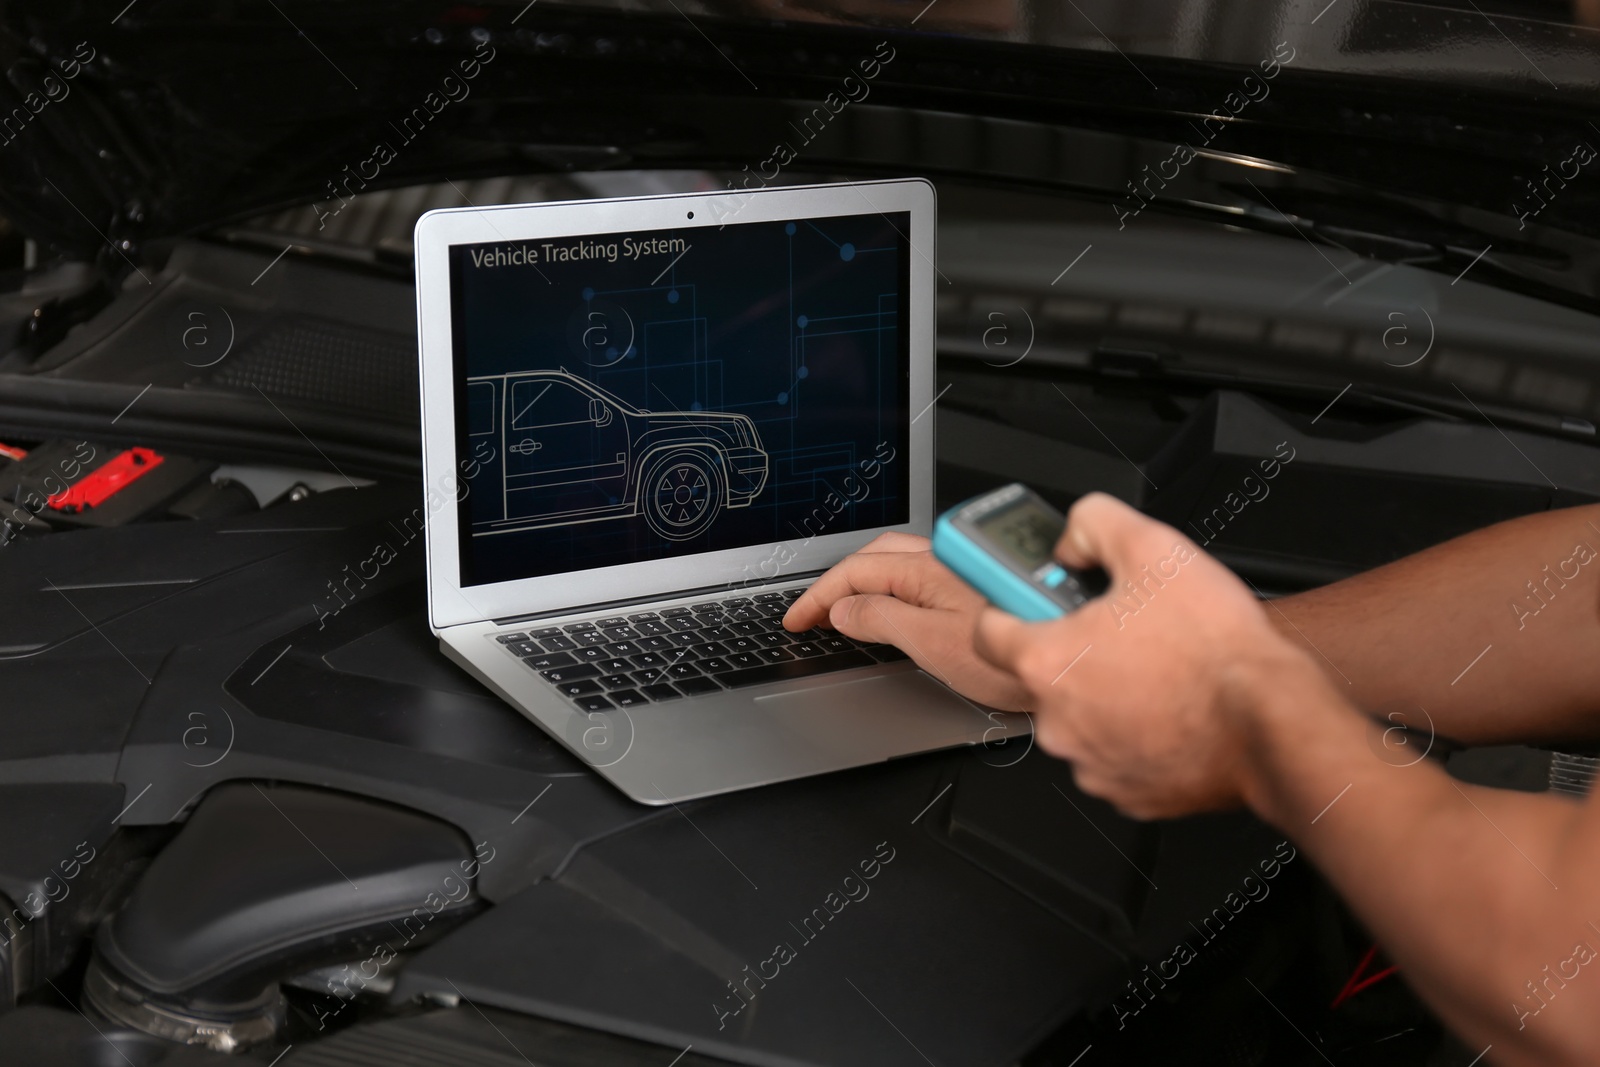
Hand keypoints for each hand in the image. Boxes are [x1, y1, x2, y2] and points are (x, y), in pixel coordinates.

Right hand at [783, 532, 1028, 708]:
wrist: (1070, 663)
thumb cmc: (1013, 660)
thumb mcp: (932, 644)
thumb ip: (883, 620)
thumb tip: (844, 610)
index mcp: (926, 570)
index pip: (853, 572)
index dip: (817, 596)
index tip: (796, 619)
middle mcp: (943, 562)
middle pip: (872, 558)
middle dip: (836, 582)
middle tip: (813, 613)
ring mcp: (960, 572)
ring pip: (896, 563)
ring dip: (863, 581)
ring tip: (843, 608)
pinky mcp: (975, 587)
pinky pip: (918, 575)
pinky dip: (889, 587)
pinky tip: (893, 606)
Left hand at [973, 493, 1321, 817]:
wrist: (1271, 719)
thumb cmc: (1215, 649)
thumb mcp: (1153, 546)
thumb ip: (1093, 525)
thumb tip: (1072, 539)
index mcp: (1048, 662)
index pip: (988, 629)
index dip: (1010, 604)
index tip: (1026, 596)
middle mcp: (1057, 721)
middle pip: (1043, 674)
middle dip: (1075, 648)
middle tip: (1122, 629)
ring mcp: (1090, 762)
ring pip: (1081, 716)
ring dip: (1106, 693)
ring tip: (1156, 668)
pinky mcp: (1126, 792)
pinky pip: (1116, 753)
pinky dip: (1135, 732)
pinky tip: (1170, 706)